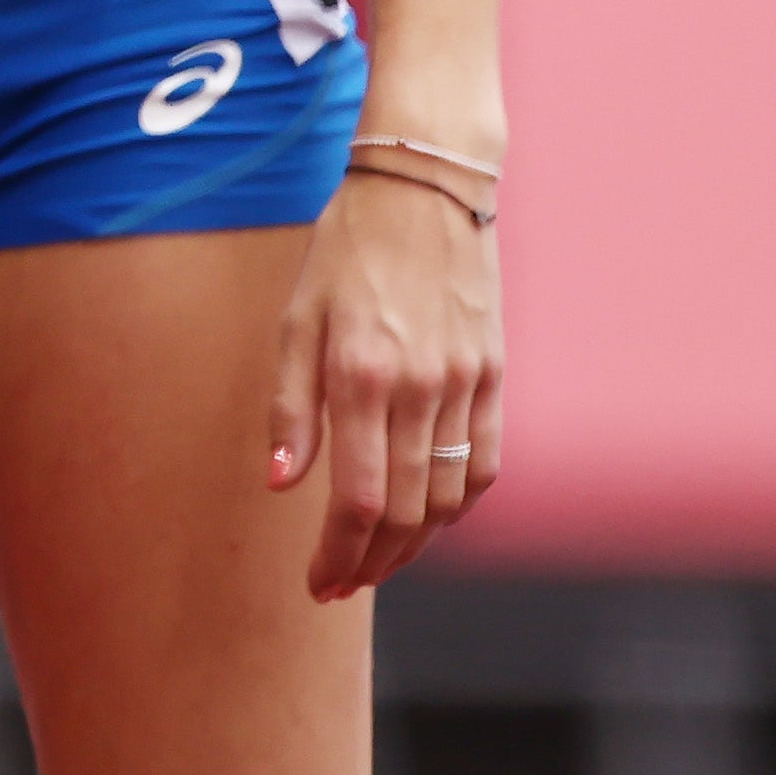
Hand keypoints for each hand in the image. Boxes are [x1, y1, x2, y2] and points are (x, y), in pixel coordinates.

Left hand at [270, 165, 500, 598]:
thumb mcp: (295, 317)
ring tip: (379, 560)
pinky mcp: (494, 377)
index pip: (358, 499)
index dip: (338, 554)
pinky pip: (485, 463)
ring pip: (450, 497)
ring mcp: (465, 385)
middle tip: (341, 584)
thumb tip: (281, 484)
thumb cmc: (345, 250)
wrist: (424, 190)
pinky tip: (430, 518)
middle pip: (407, 512)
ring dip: (417, 543)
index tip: (318, 584)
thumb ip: (289, 404)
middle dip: (372, 562)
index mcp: (361, 375)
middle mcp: (420, 388)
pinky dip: (459, 503)